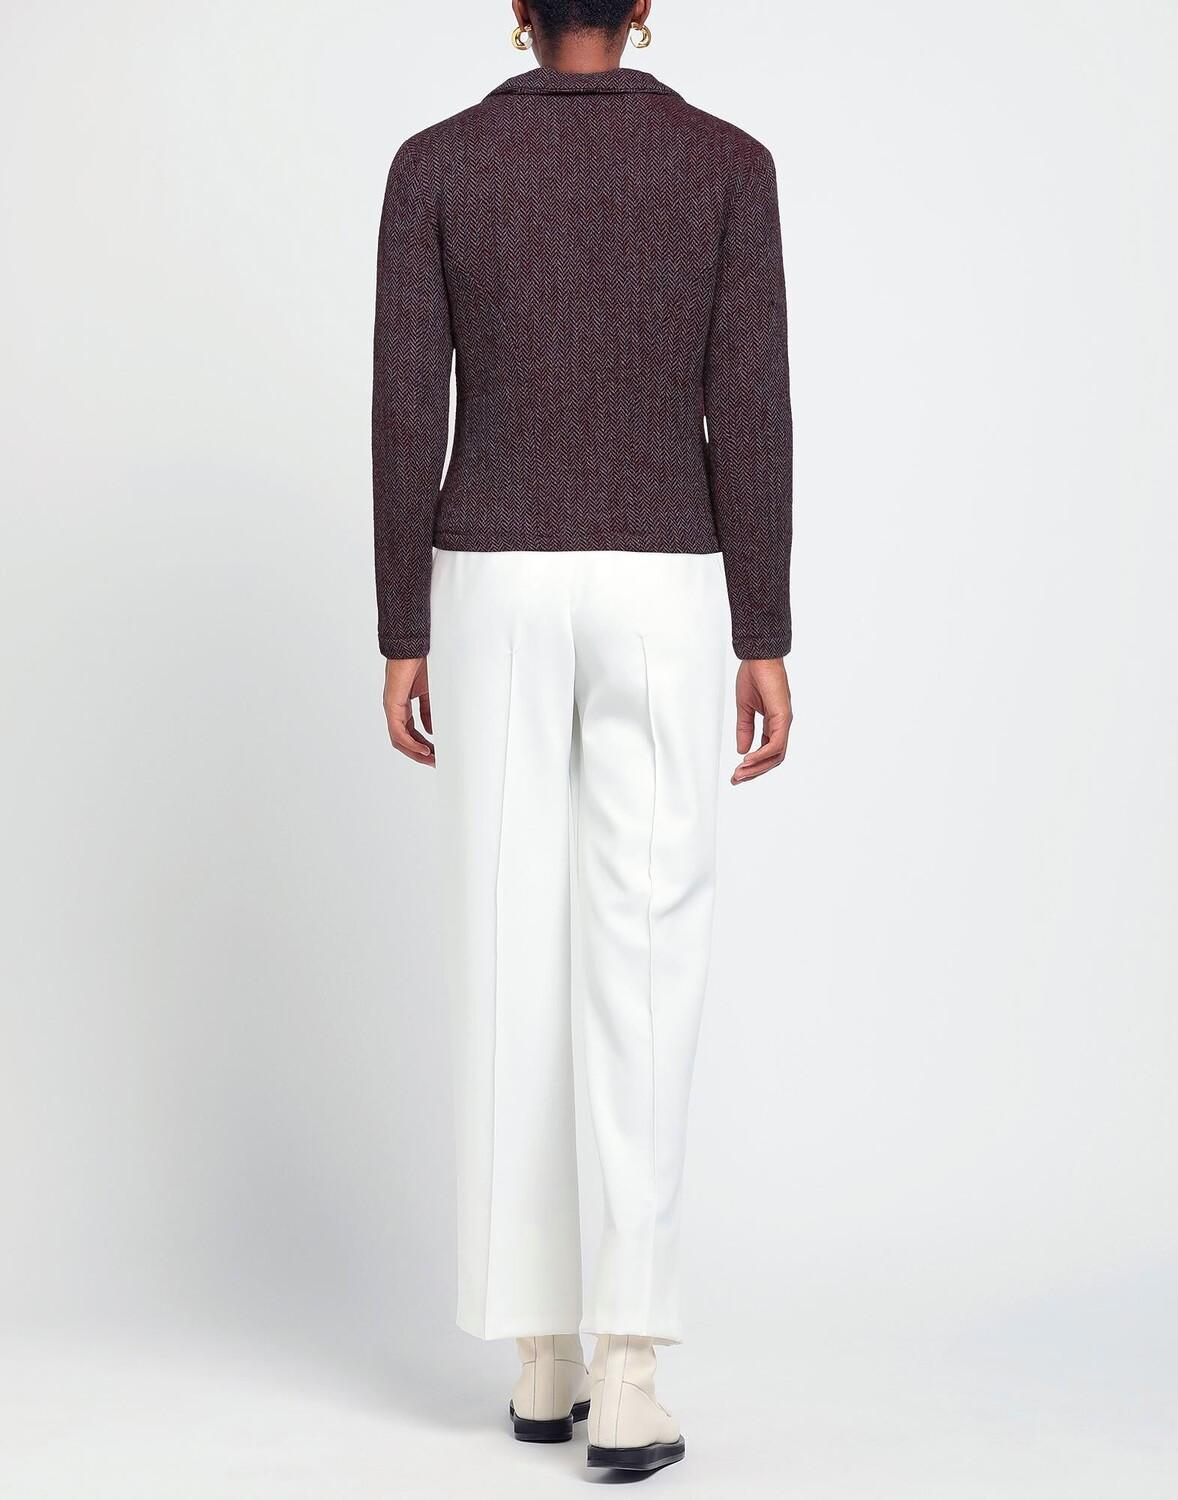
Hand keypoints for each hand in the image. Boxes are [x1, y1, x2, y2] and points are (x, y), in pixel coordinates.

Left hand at [383, 656, 433, 765]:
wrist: (413, 646)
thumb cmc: (422, 663)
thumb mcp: (430, 692)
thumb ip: (429, 711)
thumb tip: (431, 730)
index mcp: (403, 706)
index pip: (411, 733)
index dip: (424, 745)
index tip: (438, 753)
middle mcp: (395, 710)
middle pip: (404, 741)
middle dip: (420, 754)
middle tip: (436, 762)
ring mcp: (392, 708)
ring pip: (399, 740)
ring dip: (416, 753)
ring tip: (432, 760)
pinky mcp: (392, 705)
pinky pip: (399, 732)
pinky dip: (411, 743)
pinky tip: (424, 749)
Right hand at [732, 658, 791, 784]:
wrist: (760, 656)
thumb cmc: (754, 676)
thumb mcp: (744, 708)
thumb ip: (744, 729)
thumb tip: (742, 750)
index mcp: (774, 723)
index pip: (767, 752)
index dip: (753, 765)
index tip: (736, 773)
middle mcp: (782, 725)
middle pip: (773, 759)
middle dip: (754, 772)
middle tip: (736, 779)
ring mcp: (784, 721)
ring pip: (776, 755)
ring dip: (757, 767)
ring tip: (740, 773)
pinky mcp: (783, 717)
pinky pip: (775, 743)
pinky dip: (762, 754)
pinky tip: (747, 759)